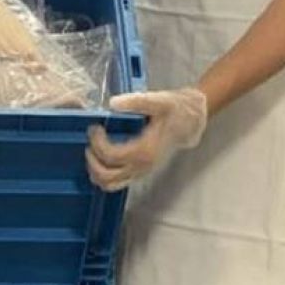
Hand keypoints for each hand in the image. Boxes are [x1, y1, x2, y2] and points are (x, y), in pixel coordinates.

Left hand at [85, 87, 208, 191]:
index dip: (97, 143)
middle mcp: (143, 166)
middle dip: (92, 159)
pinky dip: (103, 174)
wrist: (192, 121)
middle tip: (92, 139)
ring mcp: (142, 171)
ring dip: (95, 170)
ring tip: (94, 149)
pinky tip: (101, 156)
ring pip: (110, 184)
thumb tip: (112, 104)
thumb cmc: (177, 110)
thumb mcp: (159, 100)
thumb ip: (136, 101)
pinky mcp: (141, 171)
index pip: (111, 156)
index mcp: (146, 150)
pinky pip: (117, 182)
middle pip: (106, 176)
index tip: (95, 127)